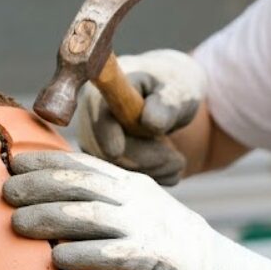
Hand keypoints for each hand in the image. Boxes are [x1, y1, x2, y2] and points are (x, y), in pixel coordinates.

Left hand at [3, 151, 270, 269]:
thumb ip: (98, 205)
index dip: (46, 161)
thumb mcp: (133, 213)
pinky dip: (83, 255)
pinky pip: (113, 255)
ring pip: (91, 216)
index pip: (82, 164)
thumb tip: (43, 203)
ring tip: (17, 224)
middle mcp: (135, 200)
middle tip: (5, 192)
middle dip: (39, 186)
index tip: (13, 162)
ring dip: (51, 218)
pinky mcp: (154, 260)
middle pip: (81, 184)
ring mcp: (146, 228)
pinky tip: (57, 259)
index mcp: (128, 184)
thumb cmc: (160, 246)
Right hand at [76, 49, 206, 185]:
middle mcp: (91, 119)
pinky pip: (122, 180)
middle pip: (108, 151)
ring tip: (177, 160)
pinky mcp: (103, 162)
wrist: (169, 102)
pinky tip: (167, 167)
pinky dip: (150, 177)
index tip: (116, 151)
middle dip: (147, 158)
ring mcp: (94, 143)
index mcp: (106, 91)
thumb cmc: (171, 89)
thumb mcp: (177, 91)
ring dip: (153, 169)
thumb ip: (166, 105)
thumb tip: (150, 122)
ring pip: (117, 169)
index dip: (106, 134)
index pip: (100, 116)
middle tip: (179, 160)